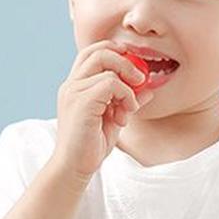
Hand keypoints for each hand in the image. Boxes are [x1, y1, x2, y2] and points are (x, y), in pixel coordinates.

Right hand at [53, 40, 157, 181]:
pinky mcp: (81, 101)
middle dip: (125, 61)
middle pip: (99, 51)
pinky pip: (111, 83)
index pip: (92, 53)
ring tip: (130, 106)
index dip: (114, 52)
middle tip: (139, 79)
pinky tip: (125, 114)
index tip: (133, 68)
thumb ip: (127, 101)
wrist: (74, 167)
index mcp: (74, 87)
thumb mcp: (114, 120)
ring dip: (127, 83)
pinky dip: (125, 95)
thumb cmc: (91, 146)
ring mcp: (74, 91)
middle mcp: (71, 85)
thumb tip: (148, 90)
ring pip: (107, 64)